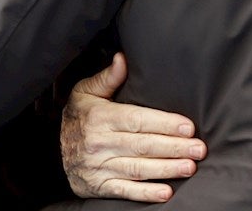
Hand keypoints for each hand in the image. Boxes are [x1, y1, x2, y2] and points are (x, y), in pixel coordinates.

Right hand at [61, 53, 206, 202]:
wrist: (52, 151)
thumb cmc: (78, 117)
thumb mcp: (86, 92)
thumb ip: (107, 77)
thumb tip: (123, 58)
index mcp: (100, 117)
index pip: (136, 120)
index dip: (163, 123)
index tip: (187, 126)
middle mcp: (99, 142)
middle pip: (142, 145)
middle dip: (173, 147)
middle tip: (199, 149)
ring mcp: (98, 167)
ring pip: (137, 168)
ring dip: (166, 169)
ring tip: (190, 167)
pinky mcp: (99, 187)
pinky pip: (125, 191)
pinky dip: (146, 193)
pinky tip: (166, 192)